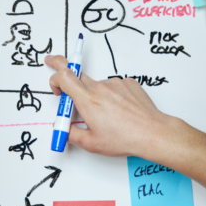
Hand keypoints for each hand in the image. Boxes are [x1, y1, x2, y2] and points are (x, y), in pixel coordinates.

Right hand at [46, 55, 178, 159]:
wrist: (152, 133)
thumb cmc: (125, 139)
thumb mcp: (91, 143)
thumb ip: (71, 134)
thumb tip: (62, 129)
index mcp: (88, 101)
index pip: (63, 76)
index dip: (54, 78)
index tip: (55, 87)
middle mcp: (100, 88)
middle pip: (76, 72)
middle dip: (63, 70)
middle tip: (54, 62)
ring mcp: (115, 83)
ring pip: (96, 84)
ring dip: (94, 94)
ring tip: (107, 114)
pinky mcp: (128, 82)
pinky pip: (113, 86)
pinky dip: (112, 95)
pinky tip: (119, 110)